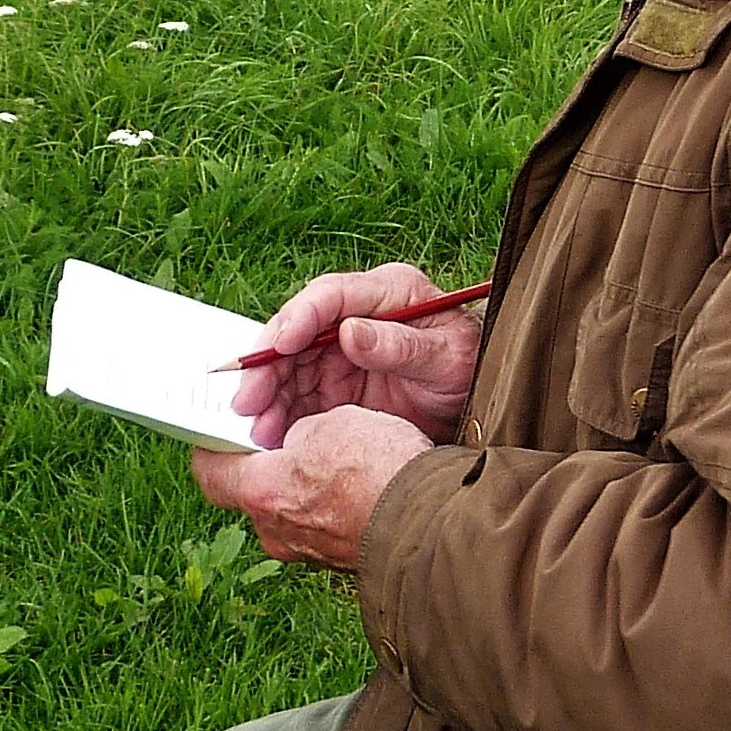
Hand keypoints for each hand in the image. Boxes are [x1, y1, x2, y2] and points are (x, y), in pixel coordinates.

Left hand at [192, 405, 433, 570]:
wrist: (429, 521)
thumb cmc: (378, 471)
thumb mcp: (332, 422)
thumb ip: (301, 432)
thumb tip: (301, 444)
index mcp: (261, 493)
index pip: (210, 472)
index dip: (213, 446)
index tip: (222, 430)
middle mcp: (275, 531)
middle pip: (252, 493)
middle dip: (268, 464)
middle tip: (290, 434)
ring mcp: (307, 552)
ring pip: (290, 510)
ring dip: (305, 485)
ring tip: (340, 455)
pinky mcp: (338, 560)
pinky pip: (323, 525)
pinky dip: (333, 504)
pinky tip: (361, 481)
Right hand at [232, 260, 481, 450]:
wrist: (480, 405)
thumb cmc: (469, 368)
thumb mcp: (447, 357)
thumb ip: (401, 345)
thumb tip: (349, 331)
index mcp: (388, 291)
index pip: (331, 295)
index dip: (300, 317)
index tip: (280, 345)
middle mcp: (357, 315)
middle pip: (298, 332)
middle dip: (268, 366)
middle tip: (249, 401)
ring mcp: (342, 350)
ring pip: (290, 367)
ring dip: (269, 397)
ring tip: (258, 430)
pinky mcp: (335, 385)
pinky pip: (298, 396)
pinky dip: (281, 415)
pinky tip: (271, 438)